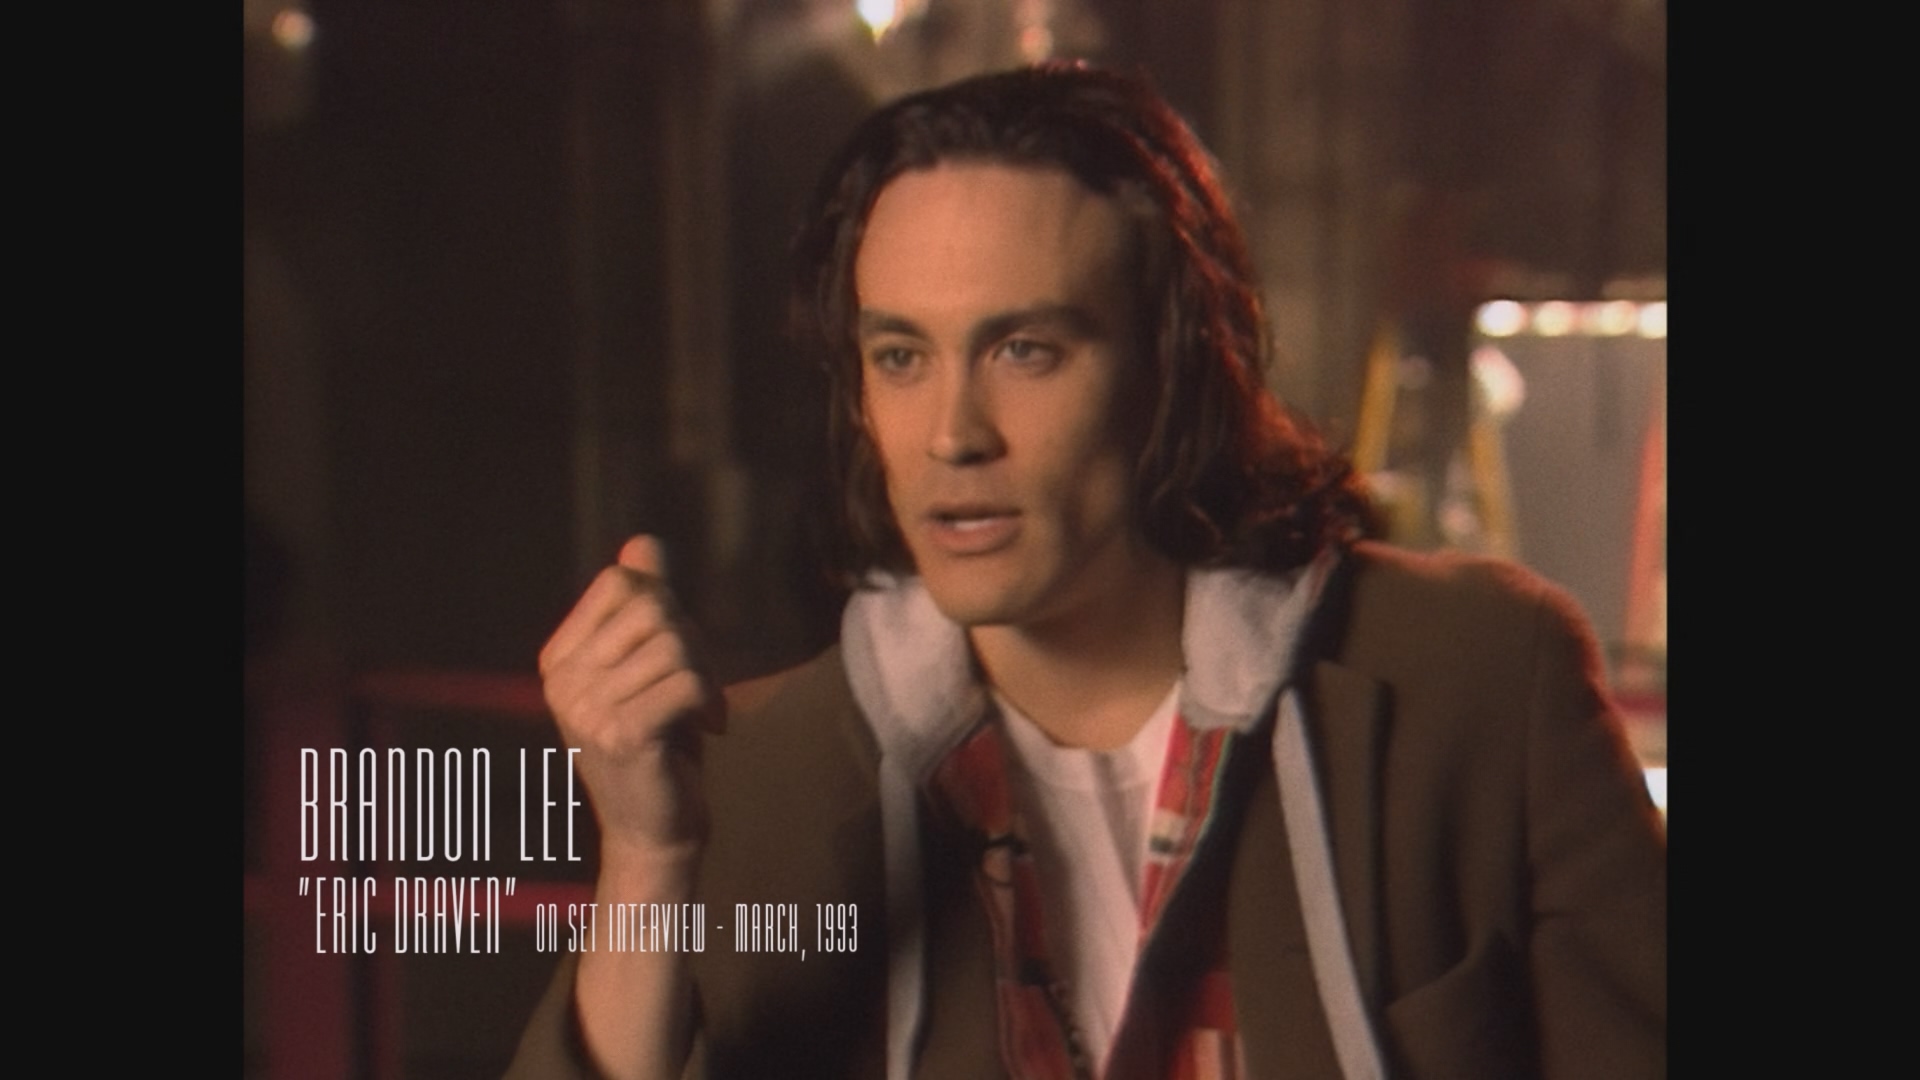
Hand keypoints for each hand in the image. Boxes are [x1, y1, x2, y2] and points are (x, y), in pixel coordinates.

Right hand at [538, 535, 723, 871]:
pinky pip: (684, 681)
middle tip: (700, 686)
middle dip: (694, 642)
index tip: (677, 656)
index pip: (620, 583)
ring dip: (707, 676)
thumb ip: (644, 605)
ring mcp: (586, 710)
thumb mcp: (648, 667)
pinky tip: (707, 729)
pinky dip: (709, 699)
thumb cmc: (658, 743)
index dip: (665, 607)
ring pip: (674, 645)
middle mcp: (562, 682)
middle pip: (652, 610)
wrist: (655, 831)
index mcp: (559, 659)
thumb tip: (643, 543)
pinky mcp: (621, 736)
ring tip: (703, 711)